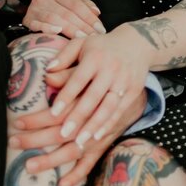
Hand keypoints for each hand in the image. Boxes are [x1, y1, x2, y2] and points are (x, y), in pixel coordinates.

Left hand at [10, 25, 153, 185]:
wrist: (137, 43)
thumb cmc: (100, 46)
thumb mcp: (81, 44)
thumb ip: (64, 57)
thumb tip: (47, 71)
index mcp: (94, 57)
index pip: (78, 79)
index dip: (66, 96)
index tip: (53, 112)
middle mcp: (111, 70)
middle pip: (93, 97)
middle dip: (78, 116)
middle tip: (63, 134)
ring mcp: (124, 82)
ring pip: (107, 107)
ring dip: (93, 126)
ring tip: (79, 142)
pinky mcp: (134, 91)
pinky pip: (119, 111)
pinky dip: (108, 125)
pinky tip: (96, 137)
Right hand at [21, 0, 103, 39]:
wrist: (33, 15)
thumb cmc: (55, 11)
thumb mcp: (68, 4)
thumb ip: (83, 6)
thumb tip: (96, 12)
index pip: (76, 4)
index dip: (89, 17)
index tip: (100, 29)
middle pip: (67, 13)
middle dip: (83, 26)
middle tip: (94, 36)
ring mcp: (34, 9)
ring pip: (54, 19)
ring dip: (70, 29)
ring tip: (82, 37)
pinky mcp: (27, 21)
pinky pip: (37, 25)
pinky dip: (47, 28)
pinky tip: (58, 32)